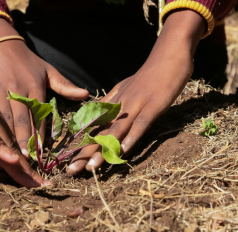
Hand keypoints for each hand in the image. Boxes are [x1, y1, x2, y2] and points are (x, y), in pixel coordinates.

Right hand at [0, 19, 88, 157]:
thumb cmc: (27, 60)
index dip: (40, 135)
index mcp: (34, 86)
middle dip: (24, 141)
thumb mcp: (47, 70)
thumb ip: (65, 85)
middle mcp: (17, 90)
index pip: (38, 115)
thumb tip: (85, 94)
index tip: (42, 152)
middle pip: (21, 121)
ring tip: (12, 157)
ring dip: (8, 139)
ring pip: (4, 120)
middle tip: (26, 160)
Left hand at [67, 10, 206, 172]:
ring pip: (115, 132)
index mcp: (113, 103)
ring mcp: (135, 106)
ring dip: (102, 151)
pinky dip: (130, 139)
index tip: (68, 160)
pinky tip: (121, 152)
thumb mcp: (125, 88)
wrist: (168, 54)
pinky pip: (139, 126)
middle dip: (84, 153)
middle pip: (99, 133)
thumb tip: (99, 113)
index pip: (93, 127)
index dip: (81, 144)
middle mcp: (120, 106)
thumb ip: (112, 102)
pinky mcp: (152, 107)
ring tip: (90, 168)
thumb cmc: (148, 75)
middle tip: (71, 171)